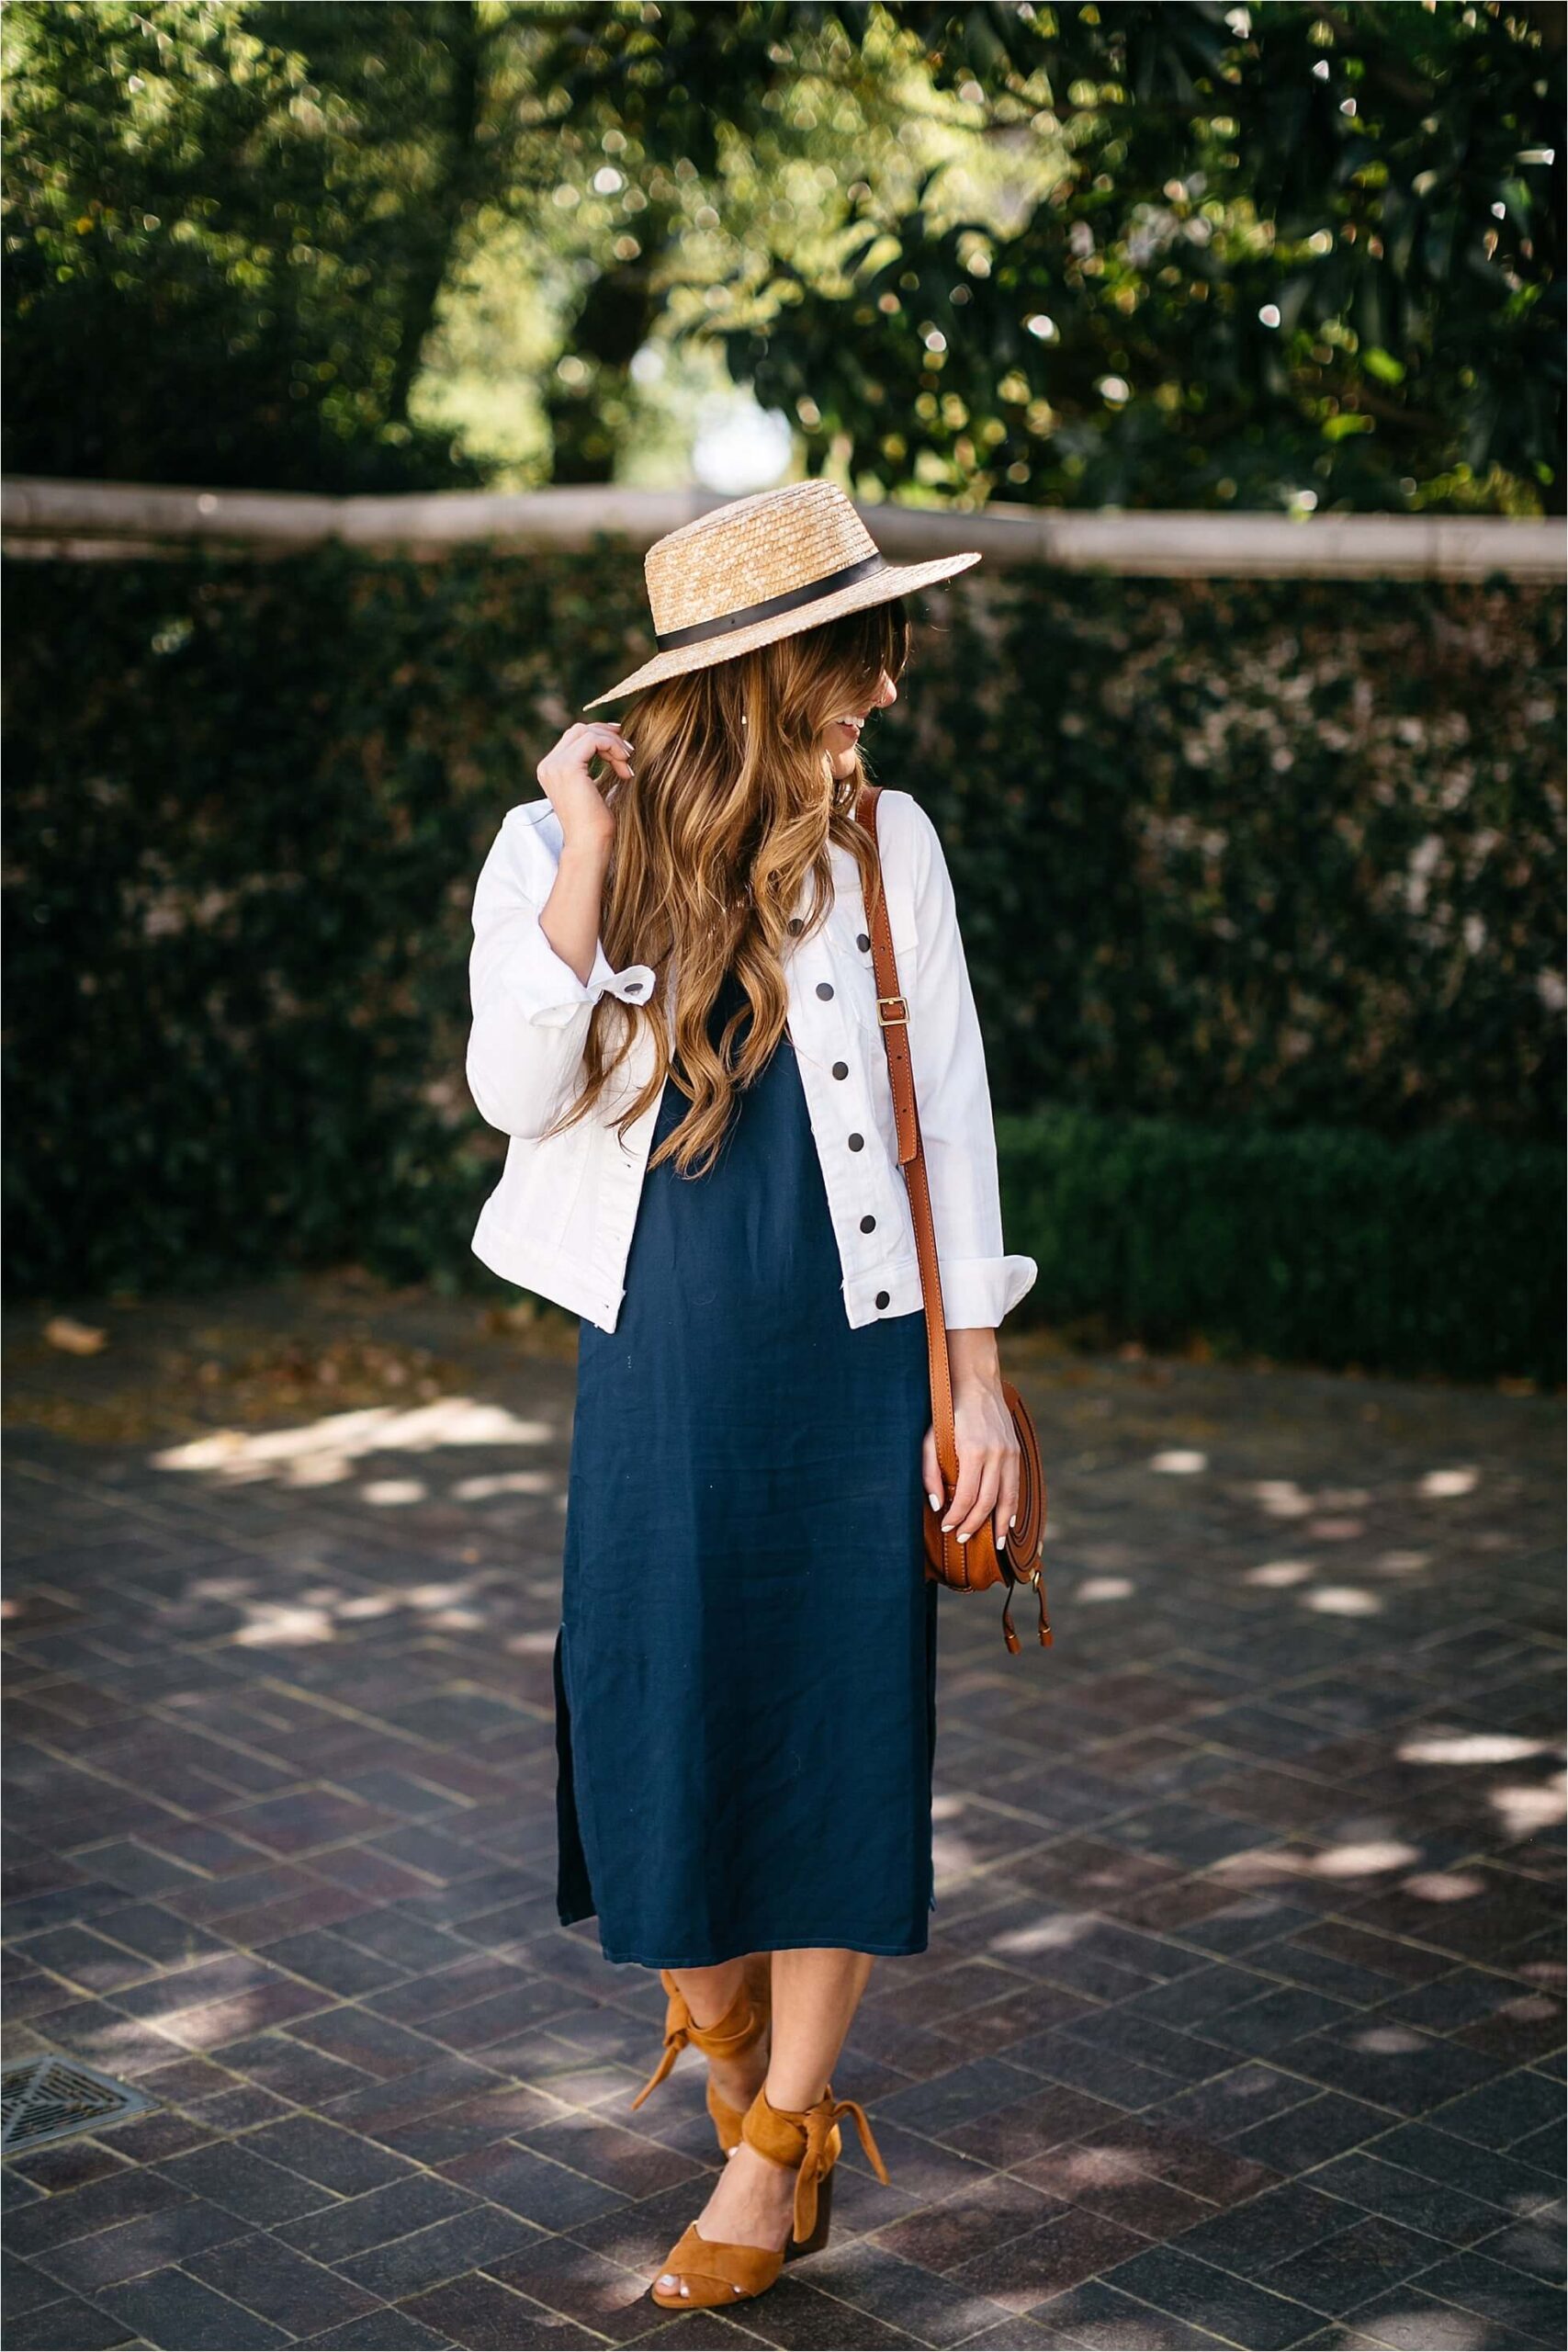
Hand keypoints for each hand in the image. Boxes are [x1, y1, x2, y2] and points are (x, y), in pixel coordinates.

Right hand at [536, 720, 634, 851]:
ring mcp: (555, 765)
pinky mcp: (568, 767)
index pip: (575, 738)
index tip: (623, 750)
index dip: (601, 737)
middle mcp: (548, 765)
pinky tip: (624, 767)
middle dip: (607, 736)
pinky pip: (594, 740)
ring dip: (613, 744)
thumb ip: (595, 768)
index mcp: (551, 770)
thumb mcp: (594, 789)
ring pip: (587, 732)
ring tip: (627, 763)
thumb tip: (616, 747)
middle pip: (579, 730)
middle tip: (628, 753)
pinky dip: (613, 747)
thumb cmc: (596, 825)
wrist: (589, 846)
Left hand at [921, 1329, 1020, 1553]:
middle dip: (975, 1524)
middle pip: (988, 1502)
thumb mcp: (930, 1439)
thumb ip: (931, 1473)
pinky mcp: (1016, 1451)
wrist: (977, 1383)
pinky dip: (1012, 1506)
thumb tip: (936, 1505)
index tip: (947, 1527)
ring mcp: (1010, 1453)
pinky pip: (1016, 1486)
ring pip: (1008, 1498)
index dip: (957, 1516)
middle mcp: (996, 1454)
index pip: (966, 1497)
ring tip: (994, 1543)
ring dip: (1000, 1524)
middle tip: (962, 1538)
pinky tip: (1007, 1521)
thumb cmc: (948, 1410)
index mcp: (974, 1451)